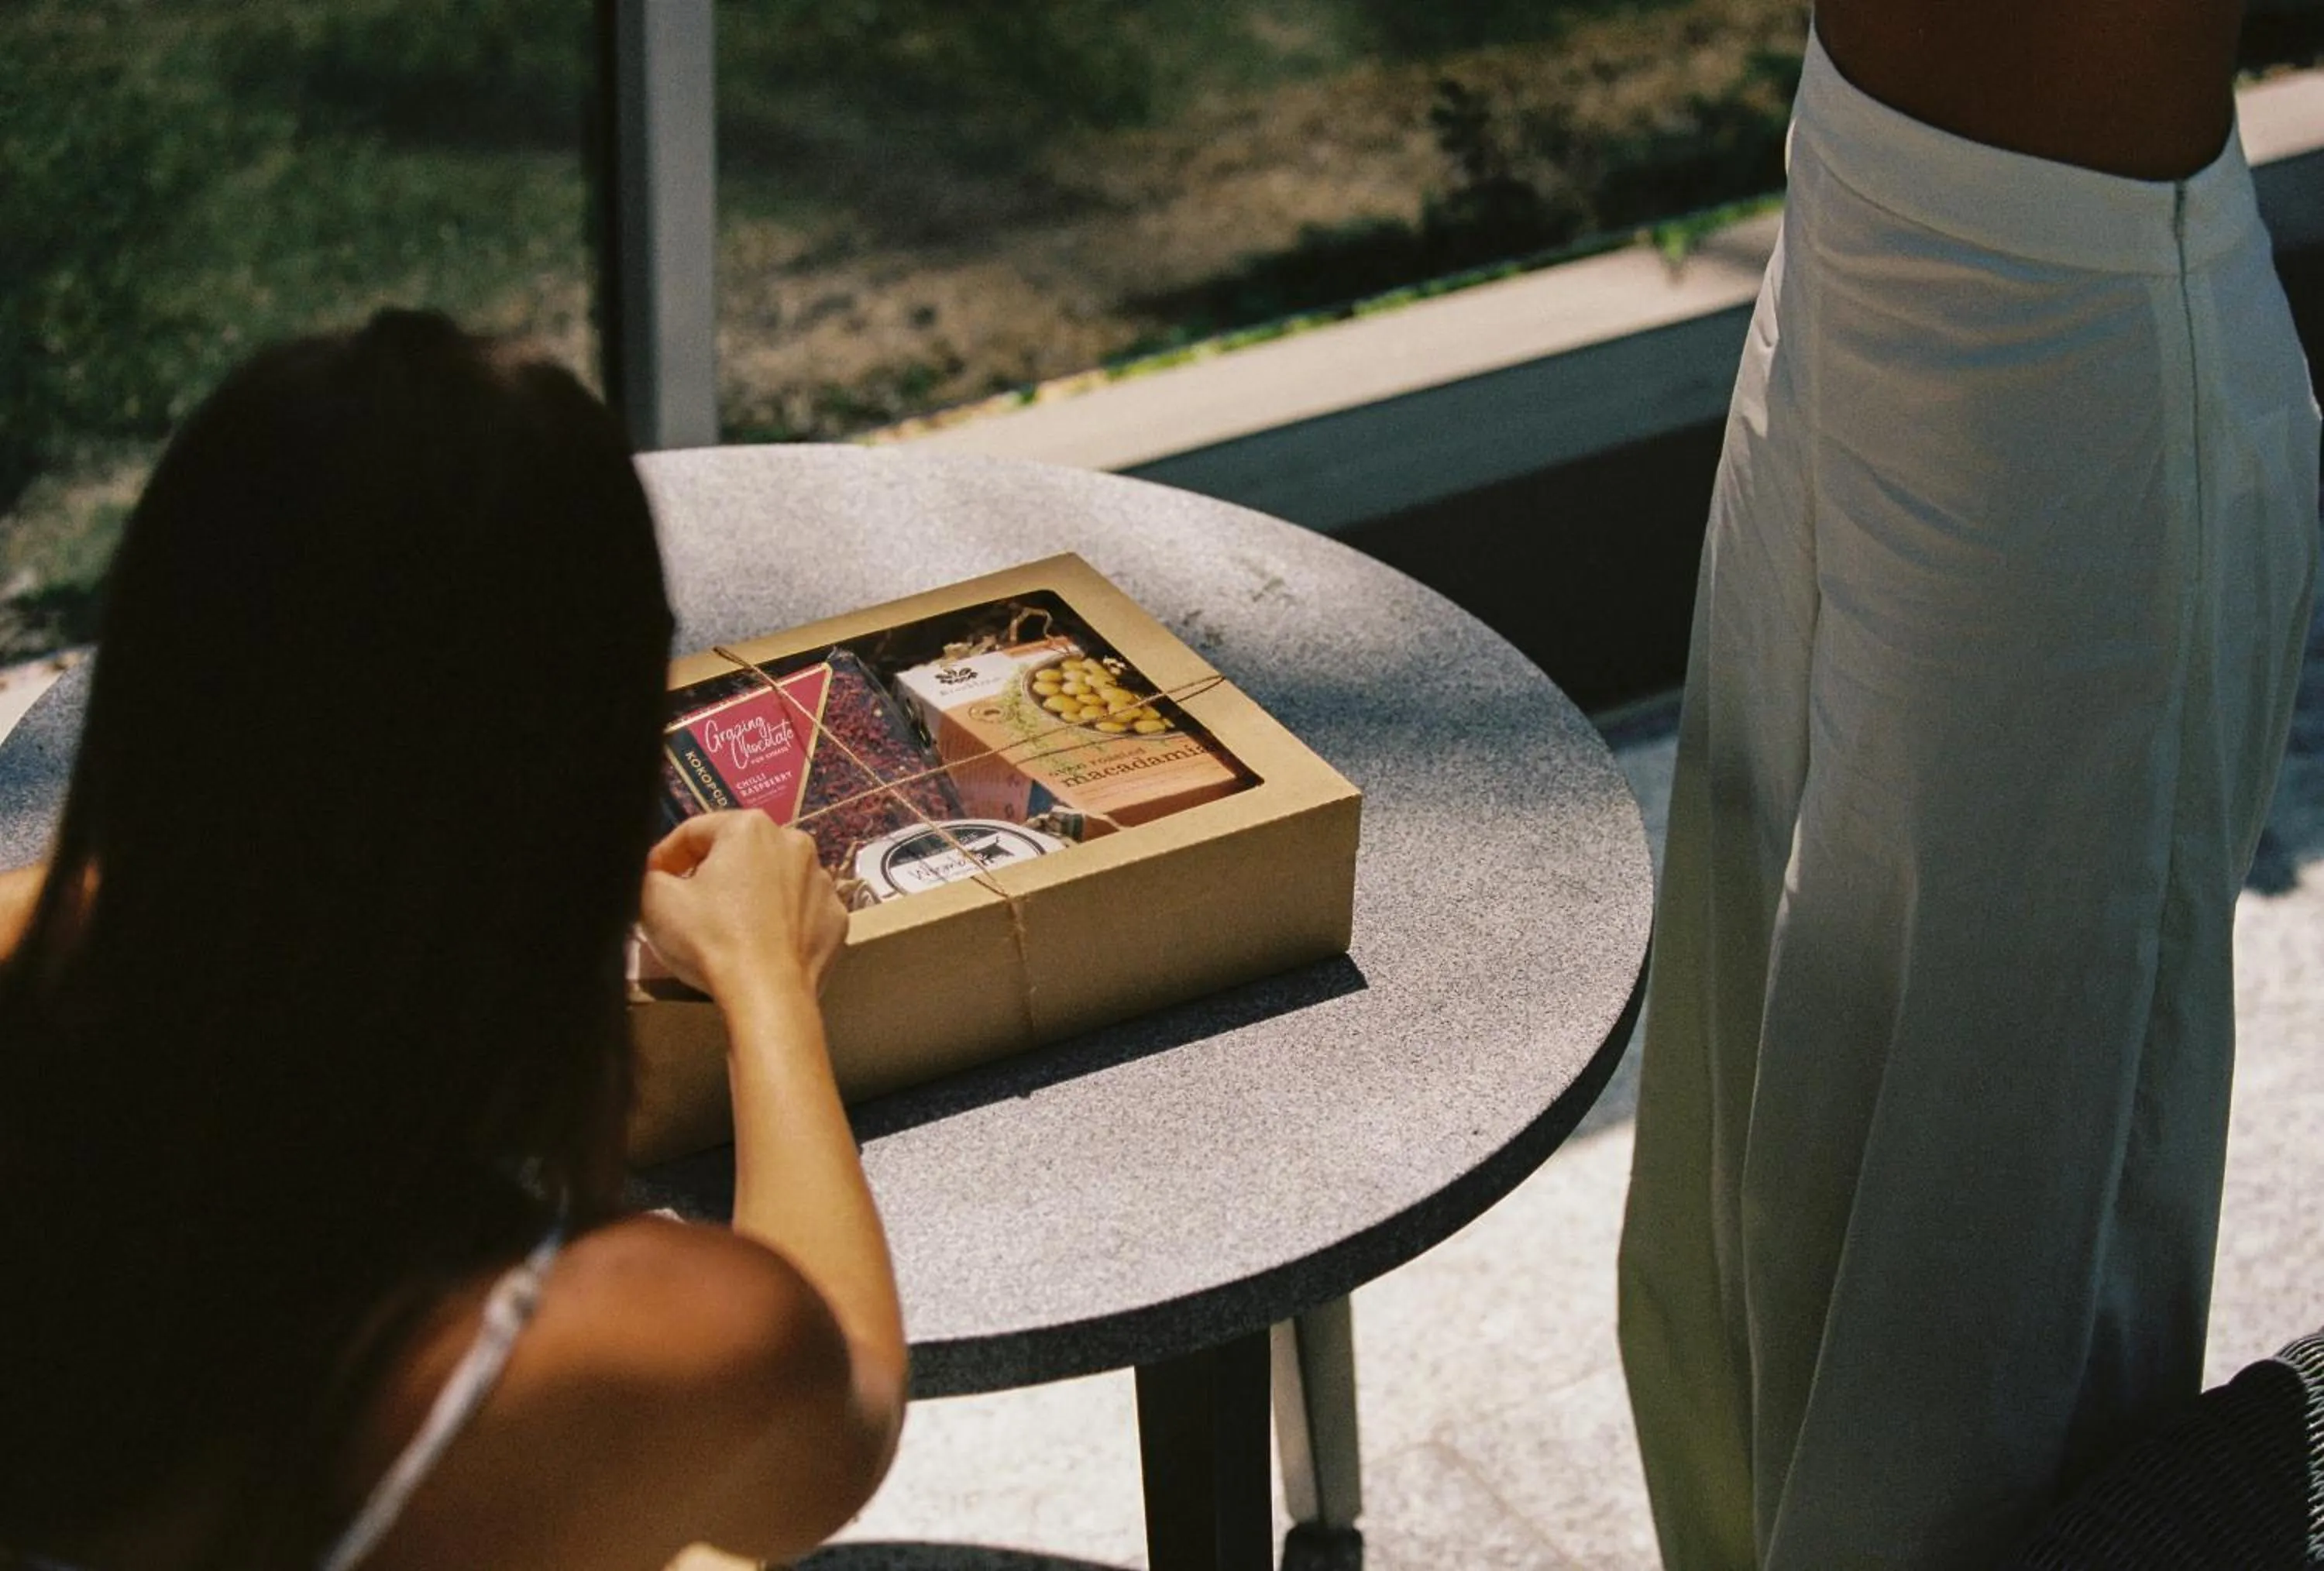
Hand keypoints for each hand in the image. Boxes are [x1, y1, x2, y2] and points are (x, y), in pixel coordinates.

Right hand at [638, 813, 848, 999]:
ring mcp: (821, 881)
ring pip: (772, 880)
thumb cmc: (711, 940)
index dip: (666, 855)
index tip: (653, 879)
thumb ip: (649, 875)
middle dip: (711, 873)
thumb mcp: (655, 900)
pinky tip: (760, 944)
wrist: (768, 995)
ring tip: (726, 929)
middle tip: (688, 905)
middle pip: (738, 853)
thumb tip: (658, 875)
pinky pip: (799, 911)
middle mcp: (794, 842)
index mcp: (749, 827)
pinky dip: (780, 922)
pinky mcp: (836, 917)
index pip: (694, 831)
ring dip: (749, 895)